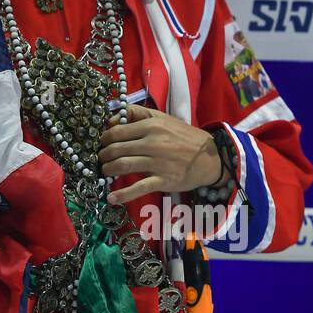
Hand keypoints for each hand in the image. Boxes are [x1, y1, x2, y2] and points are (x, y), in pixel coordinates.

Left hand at [99, 104, 221, 203]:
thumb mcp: (162, 118)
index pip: (116, 131)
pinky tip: (111, 198)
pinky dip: (122, 194)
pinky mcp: (164, 180)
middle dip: (103, 156)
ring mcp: (158, 162)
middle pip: (116, 149)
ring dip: (108, 170)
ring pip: (123, 166)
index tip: (102, 144)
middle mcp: (152, 142)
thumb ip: (137, 114)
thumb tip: (112, 119)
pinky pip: (138, 188)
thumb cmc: (183, 136)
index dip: (104, 139)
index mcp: (151, 125)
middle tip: (102, 159)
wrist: (211, 156)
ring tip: (105, 172)